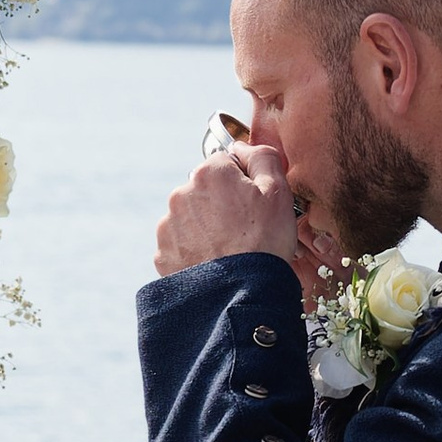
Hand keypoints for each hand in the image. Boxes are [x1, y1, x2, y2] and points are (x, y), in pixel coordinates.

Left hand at [153, 120, 332, 298]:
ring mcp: (168, 226)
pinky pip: (181, 244)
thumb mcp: (278, 191)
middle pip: (205, 190)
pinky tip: (214, 263)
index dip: (244, 182)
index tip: (254, 204)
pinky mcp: (163, 255)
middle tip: (244, 230)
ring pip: (191, 217)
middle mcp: (181, 194)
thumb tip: (241, 147)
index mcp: (208, 173)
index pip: (225, 163)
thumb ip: (262, 157)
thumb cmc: (265, 242)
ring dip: (206, 227)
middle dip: (221, 204)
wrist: (243, 294)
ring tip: (228, 249)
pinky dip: (194, 251)